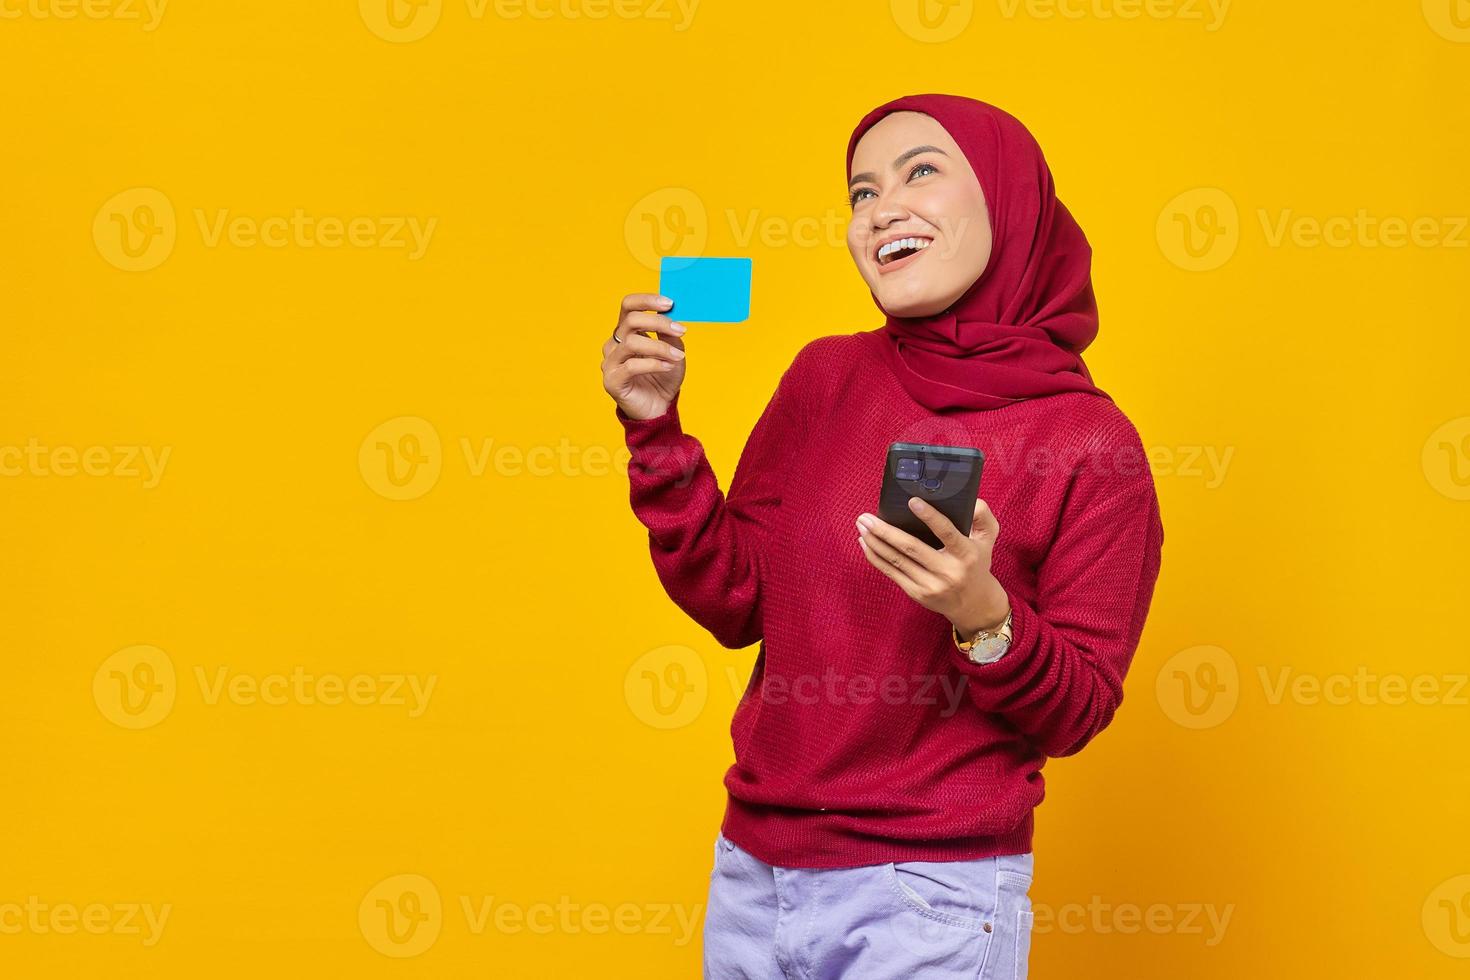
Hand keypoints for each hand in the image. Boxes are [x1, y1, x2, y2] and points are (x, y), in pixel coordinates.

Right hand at [602, 292, 687, 420]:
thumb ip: (670, 334)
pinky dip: (654, 364)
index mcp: (626, 332)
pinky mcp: (611, 380)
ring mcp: (610, 362)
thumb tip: (672, 316)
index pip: (628, 305)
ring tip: (677, 356)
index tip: (670, 303)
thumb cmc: (663, 378)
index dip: (647, 300)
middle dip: (659, 322)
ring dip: (660, 347)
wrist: (658, 409)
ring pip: (632, 342)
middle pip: (631, 320)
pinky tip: (668, 367)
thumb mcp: (673, 351)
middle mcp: (614, 344)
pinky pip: (631, 366)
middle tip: (681, 330)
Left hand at [855, 497, 1008, 635]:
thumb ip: (982, 515)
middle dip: (885, 531)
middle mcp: (948, 571)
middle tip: (866, 516)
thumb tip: (969, 500)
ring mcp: (931, 585)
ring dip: (875, 542)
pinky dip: (876, 557)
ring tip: (861, 525)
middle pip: (911, 548)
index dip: (929, 517)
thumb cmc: (977, 563)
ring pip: (897, 560)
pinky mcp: (917, 593)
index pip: (947, 533)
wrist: (973, 603)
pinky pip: (892, 573)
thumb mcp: (988, 538)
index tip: (911, 501)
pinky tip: (865, 543)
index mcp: (966, 554)